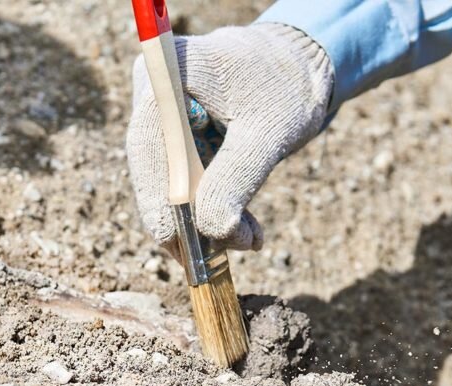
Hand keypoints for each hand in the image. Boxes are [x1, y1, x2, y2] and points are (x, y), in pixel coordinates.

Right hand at [126, 22, 332, 250]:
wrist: (302, 65)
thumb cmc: (288, 87)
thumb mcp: (268, 134)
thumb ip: (237, 179)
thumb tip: (212, 232)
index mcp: (167, 75)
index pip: (149, 149)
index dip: (158, 201)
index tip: (176, 245)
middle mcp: (154, 92)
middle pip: (154, 169)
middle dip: (189, 217)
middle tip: (223, 254)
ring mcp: (162, 113)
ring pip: (169, 180)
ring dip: (206, 217)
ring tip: (249, 238)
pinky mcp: (176, 133)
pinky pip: (185, 178)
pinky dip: (212, 204)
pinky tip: (244, 227)